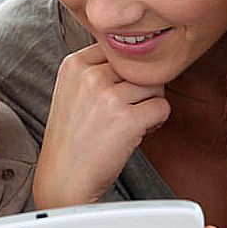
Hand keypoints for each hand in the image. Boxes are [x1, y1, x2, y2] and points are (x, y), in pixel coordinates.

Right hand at [34, 44, 169, 207]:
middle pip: (139, 66)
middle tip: (129, 109)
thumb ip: (96, 70)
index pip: (119, 49)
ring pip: (154, 85)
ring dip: (149, 104)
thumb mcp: (72, 92)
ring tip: (133, 121)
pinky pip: (162, 107)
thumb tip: (137, 55)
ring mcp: (107, 97)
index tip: (117, 91)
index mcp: (74, 64)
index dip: (126, 71)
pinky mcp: (126, 120)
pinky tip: (138, 132)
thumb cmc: (73, 139)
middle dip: (141, 88)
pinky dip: (156, 121)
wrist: (64, 178)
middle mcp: (89, 76)